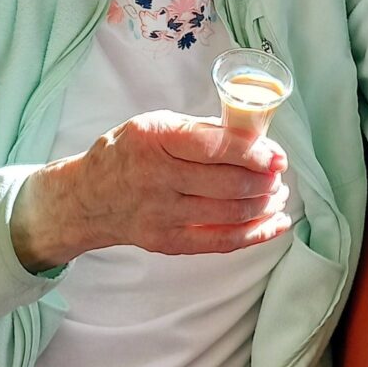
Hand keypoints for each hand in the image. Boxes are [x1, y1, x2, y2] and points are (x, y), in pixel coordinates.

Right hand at [11, 109, 291, 270]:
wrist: (88, 198)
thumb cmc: (127, 153)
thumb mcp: (154, 124)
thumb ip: (200, 130)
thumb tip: (254, 139)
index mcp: (154, 138)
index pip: (214, 147)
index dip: (253, 153)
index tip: (275, 155)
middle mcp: (156, 177)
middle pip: (226, 184)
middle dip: (263, 179)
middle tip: (279, 173)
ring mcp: (161, 214)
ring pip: (229, 214)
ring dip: (264, 205)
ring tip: (278, 193)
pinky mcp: (167, 242)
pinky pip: (221, 242)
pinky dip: (255, 234)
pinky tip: (275, 223)